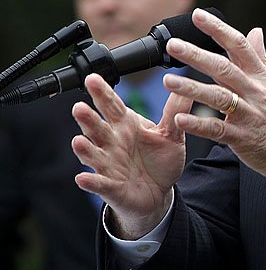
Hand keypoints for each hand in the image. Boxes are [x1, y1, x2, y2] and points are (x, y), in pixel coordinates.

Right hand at [72, 74, 189, 238]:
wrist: (158, 192)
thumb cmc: (160, 159)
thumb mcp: (172, 134)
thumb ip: (175, 112)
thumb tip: (184, 85)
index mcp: (126, 125)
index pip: (111, 106)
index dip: (101, 93)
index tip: (92, 78)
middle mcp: (112, 142)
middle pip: (97, 128)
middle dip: (87, 119)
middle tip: (79, 107)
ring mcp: (108, 165)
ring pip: (93, 154)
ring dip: (85, 148)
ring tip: (78, 141)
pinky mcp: (110, 187)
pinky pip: (99, 183)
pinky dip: (91, 181)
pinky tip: (83, 178)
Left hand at [162, 8, 265, 209]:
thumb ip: (261, 58)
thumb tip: (255, 31)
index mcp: (262, 77)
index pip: (239, 46)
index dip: (218, 29)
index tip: (198, 15)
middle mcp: (256, 92)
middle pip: (224, 68)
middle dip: (197, 55)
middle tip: (174, 45)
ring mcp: (249, 115)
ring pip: (218, 97)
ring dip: (191, 88)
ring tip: (168, 81)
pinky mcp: (243, 138)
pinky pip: (217, 129)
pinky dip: (197, 124)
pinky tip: (179, 119)